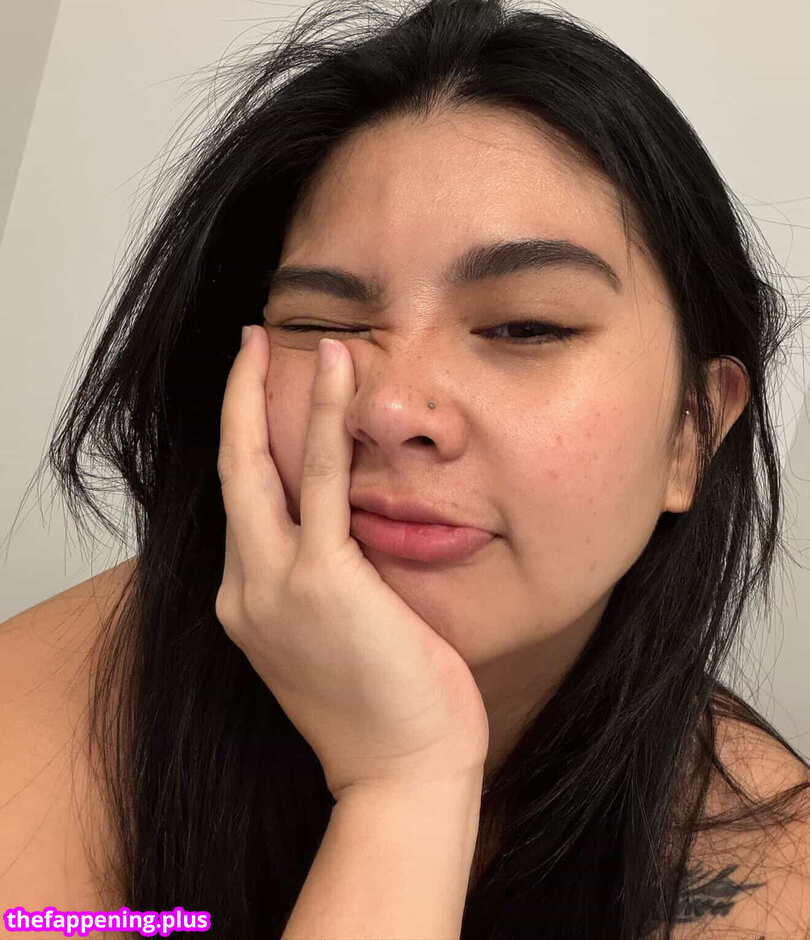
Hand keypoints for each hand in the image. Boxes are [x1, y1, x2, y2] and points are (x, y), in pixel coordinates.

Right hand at [215, 324, 488, 799]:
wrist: (401, 775)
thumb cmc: (383, 709)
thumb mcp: (335, 638)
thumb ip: (326, 582)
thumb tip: (349, 532)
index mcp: (248, 602)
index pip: (243, 503)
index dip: (244, 442)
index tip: (256, 397)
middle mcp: (245, 589)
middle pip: (232, 473)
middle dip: (236, 403)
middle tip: (251, 344)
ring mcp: (274, 585)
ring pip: (258, 467)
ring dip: (264, 395)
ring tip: (276, 339)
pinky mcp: (321, 580)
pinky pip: (322, 480)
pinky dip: (326, 418)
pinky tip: (338, 368)